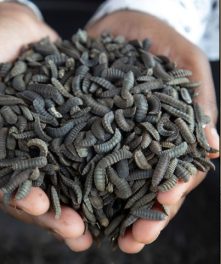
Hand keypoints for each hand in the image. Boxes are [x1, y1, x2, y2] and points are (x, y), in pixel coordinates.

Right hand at [0, 2, 90, 251]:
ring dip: (82, 207)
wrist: (21, 31)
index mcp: (2, 144)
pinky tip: (120, 195)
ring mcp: (53, 145)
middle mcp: (26, 151)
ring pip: (66, 183)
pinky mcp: (81, 134)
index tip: (39, 205)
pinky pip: (94, 159)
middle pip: (40, 191)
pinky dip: (104, 179)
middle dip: (57, 214)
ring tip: (97, 230)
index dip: (21, 196)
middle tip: (76, 232)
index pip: (7, 180)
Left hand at [86, 10, 218, 252]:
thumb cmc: (163, 42)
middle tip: (136, 240)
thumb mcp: (186, 63)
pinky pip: (90, 168)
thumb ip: (199, 100)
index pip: (182, 169)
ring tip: (112, 239)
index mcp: (178, 136)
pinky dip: (87, 192)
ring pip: (124, 189)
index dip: (176, 188)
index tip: (167, 203)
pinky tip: (79, 211)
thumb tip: (214, 144)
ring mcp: (123, 146)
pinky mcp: (95, 139)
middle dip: (148, 216)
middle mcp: (151, 147)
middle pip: (153, 189)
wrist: (125, 25)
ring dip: (119, 216)